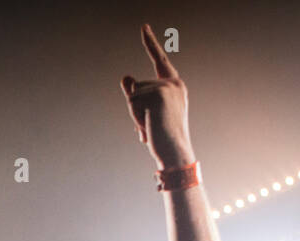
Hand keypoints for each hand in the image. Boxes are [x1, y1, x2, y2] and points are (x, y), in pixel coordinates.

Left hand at [120, 23, 194, 169]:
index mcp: (174, 86)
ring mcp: (167, 87)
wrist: (174, 153)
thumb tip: (125, 76)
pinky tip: (149, 126)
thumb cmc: (162, 137)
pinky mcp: (159, 94)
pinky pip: (132, 100)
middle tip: (150, 126)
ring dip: (134, 115)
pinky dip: (136, 116)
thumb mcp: (146, 113)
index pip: (160, 60)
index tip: (143, 27)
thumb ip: (136, 94)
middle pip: (135, 86)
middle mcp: (173, 83)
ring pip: (132, 94)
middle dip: (134, 109)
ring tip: (150, 127)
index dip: (150, 43)